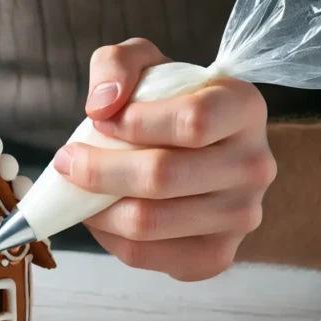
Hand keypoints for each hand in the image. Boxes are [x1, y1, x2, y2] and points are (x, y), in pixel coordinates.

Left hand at [55, 38, 276, 280]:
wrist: (205, 159)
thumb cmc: (169, 107)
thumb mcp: (146, 66)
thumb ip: (118, 65)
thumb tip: (101, 106)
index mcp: (244, 108)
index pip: (193, 121)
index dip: (133, 122)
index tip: (100, 121)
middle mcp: (254, 165)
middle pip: (163, 177)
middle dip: (98, 170)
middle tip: (66, 160)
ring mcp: (240, 216)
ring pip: (148, 223)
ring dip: (96, 207)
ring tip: (78, 189)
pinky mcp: (215, 256)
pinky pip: (143, 255)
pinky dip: (107, 237)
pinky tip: (101, 215)